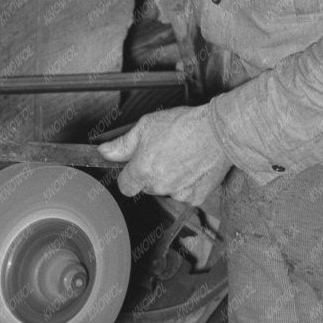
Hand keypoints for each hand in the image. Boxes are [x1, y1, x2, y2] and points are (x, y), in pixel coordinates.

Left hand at [97, 106, 230, 205]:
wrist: (218, 131)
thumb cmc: (183, 125)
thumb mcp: (146, 126)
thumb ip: (122, 144)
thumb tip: (104, 152)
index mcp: (142, 171)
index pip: (125, 186)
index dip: (129, 175)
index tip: (136, 166)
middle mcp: (158, 186)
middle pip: (146, 187)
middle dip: (151, 174)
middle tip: (164, 154)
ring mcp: (178, 194)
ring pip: (165, 191)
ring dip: (169, 180)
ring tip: (181, 157)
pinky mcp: (196, 198)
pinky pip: (185, 195)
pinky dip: (188, 185)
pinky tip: (193, 167)